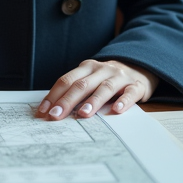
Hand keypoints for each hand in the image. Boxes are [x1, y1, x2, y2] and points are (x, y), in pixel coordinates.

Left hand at [37, 60, 157, 119]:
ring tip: (83, 114)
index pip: (67, 80)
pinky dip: (123, 101)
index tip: (43, 110)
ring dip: (93, 101)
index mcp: (87, 67)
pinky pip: (129, 93)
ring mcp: (119, 77)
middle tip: (56, 116)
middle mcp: (102, 69)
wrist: (139, 67)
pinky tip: (116, 110)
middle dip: (67, 101)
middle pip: (82, 85)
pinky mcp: (136, 85)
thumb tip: (53, 110)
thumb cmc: (108, 78)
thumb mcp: (91, 78)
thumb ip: (76, 90)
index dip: (54, 95)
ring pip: (104, 88)